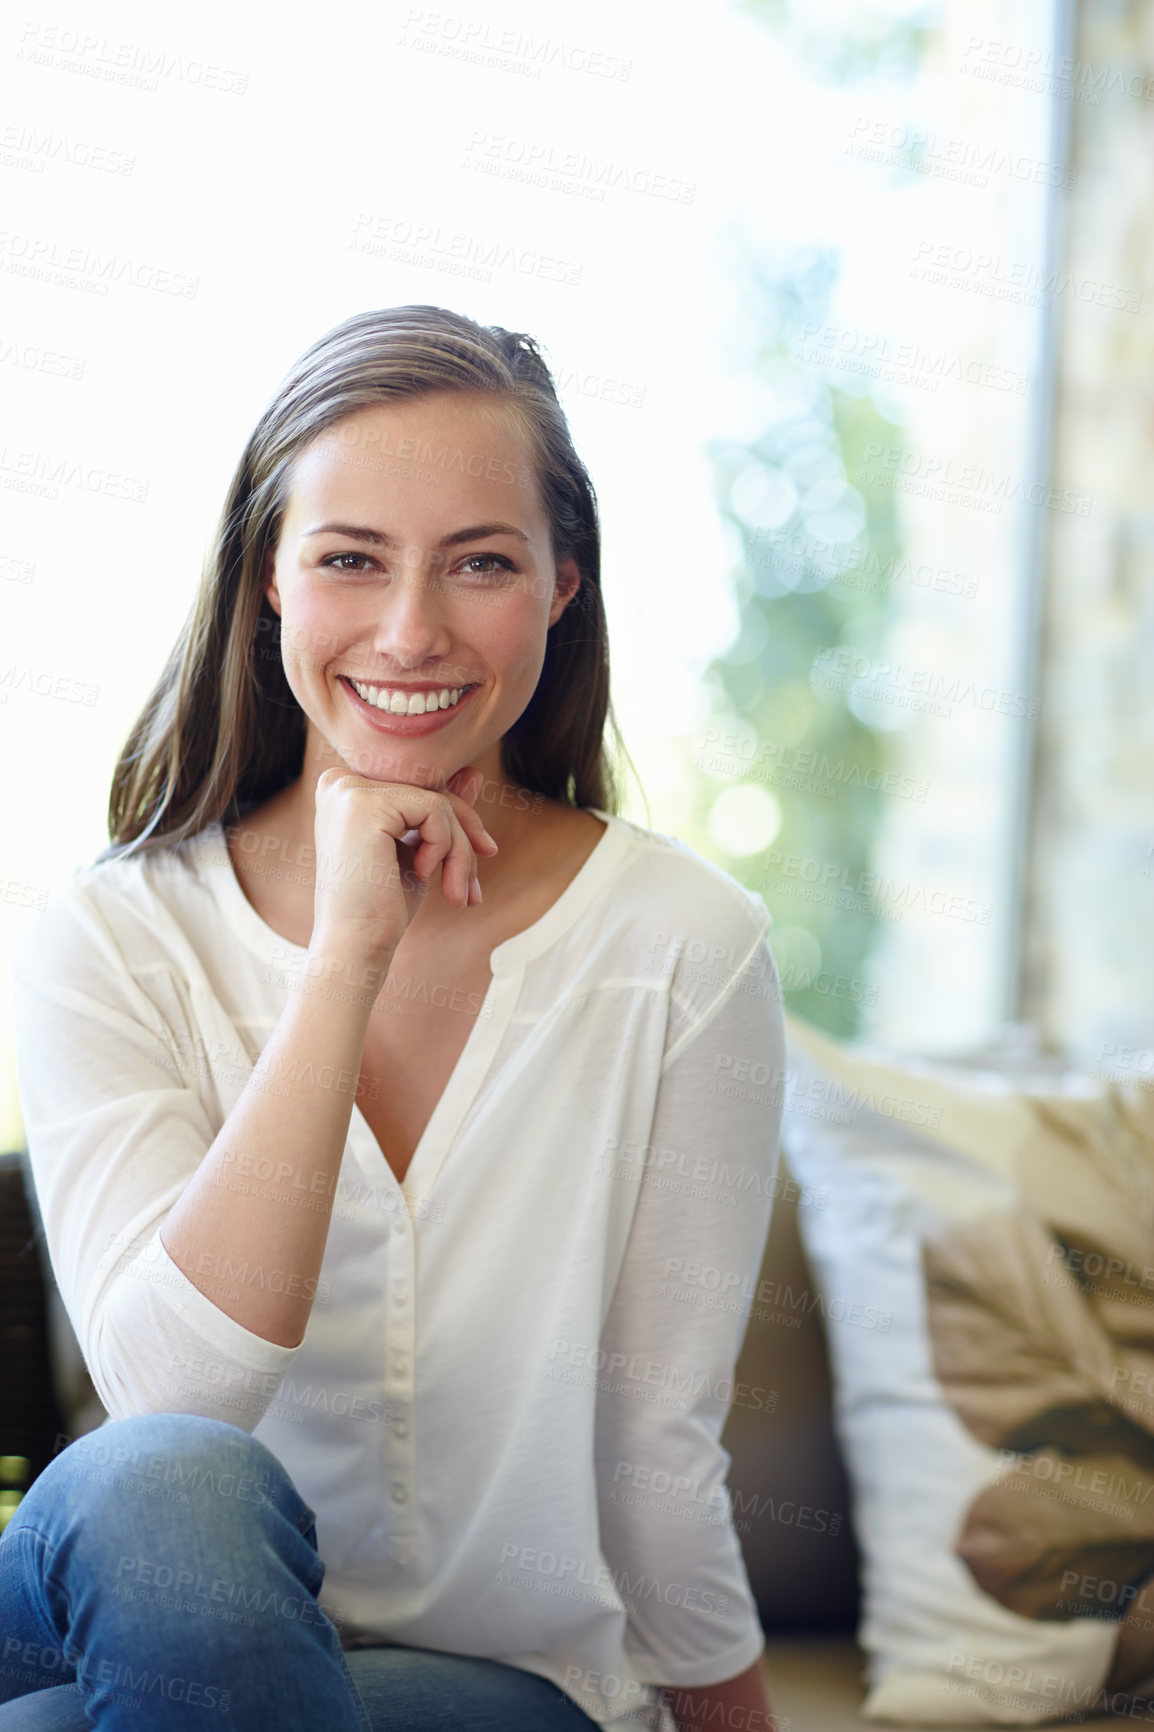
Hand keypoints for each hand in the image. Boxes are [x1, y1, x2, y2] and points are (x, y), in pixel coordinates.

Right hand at [309, 764, 497, 972]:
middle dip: (464, 839)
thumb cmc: (382, 907)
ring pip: (438, 802)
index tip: (482, 856)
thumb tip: (474, 773)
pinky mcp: (364, 803)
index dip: (456, 822)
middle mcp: (340, 782)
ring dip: (460, 852)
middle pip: (431, 791)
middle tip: (474, 888)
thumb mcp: (419, 851)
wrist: (355, 947)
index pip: (420, 788)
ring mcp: (348, 790)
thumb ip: (439, 810)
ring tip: (458, 893)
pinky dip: (444, 847)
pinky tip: (425, 875)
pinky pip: (434, 808)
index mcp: (344, 790)